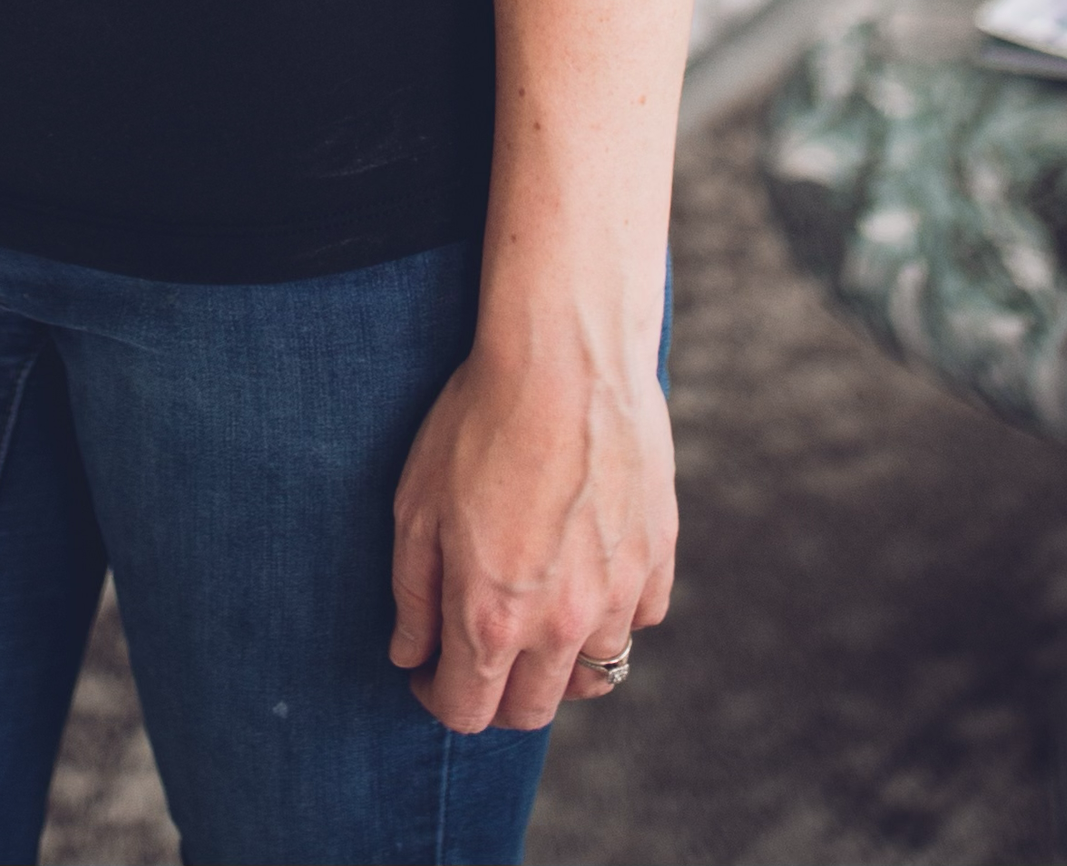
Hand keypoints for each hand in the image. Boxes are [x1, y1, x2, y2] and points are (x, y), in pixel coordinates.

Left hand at [389, 331, 674, 733]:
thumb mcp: (417, 505)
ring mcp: (619, 595)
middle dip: (495, 695)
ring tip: (534, 615)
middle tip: (475, 651)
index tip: (426, 669)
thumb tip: (409, 654)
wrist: (565, 355)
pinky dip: (611, 616)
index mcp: (493, 618)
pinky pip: (638, 620)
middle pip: (532, 711)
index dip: (436, 698)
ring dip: (557, 661)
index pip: (468, 711)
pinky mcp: (657, 559)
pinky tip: (585, 574)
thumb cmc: (479, 422)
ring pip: (592, 675)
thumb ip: (413, 595)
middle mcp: (562, 624)